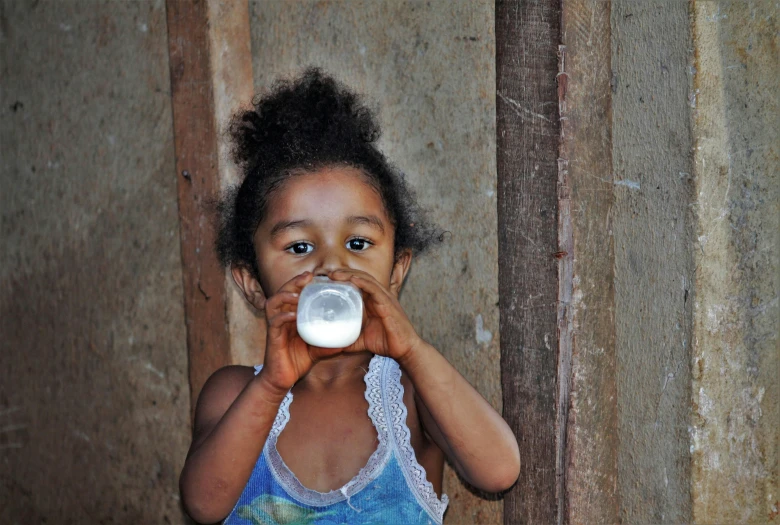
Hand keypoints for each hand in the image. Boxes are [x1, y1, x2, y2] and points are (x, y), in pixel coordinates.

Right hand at [260, 271, 345, 391]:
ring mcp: (275, 327)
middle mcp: (281, 319)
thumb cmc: (297, 362)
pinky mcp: (272, 338)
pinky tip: (293, 314)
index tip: (316, 276)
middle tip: (308, 276)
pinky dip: (283, 316)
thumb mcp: (316, 351)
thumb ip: (327, 345)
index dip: (302, 283)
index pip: (294, 294)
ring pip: (274, 303)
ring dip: (285, 295)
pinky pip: (275, 322)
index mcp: (291, 318)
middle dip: (294, 282)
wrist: (281, 380)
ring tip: (298, 293)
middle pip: (283, 293)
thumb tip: (345, 342)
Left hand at [328, 269, 422, 361]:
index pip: (357, 283)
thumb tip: (331, 346)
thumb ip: (348, 340)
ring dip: (350, 275)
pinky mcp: (388, 303)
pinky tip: (352, 279)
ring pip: (366, 279)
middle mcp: (379, 296)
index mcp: (373, 301)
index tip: (328, 280)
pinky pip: (375, 289)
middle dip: (344, 273)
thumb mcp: (361, 341)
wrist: (405, 350)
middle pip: (360, 277)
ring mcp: (384, 298)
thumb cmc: (386, 342)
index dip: (344, 279)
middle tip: (328, 274)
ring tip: (335, 274)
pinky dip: (363, 282)